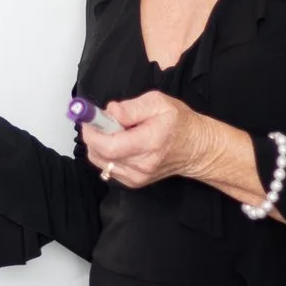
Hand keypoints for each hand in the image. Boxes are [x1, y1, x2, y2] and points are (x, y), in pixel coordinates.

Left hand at [80, 91, 208, 188]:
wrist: (196, 149)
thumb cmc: (179, 123)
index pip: (108, 146)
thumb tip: (110, 111)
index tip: (89, 118)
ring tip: (117, 132)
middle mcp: (141, 165)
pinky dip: (107, 154)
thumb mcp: (158, 103)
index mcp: (148, 143)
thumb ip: (132, 107)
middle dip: (93, 135)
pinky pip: (108, 167)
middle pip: (99, 155)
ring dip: (100, 145)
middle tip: (104, 121)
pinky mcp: (134, 182)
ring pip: (101, 162)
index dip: (91, 132)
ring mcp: (137, 177)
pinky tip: (121, 143)